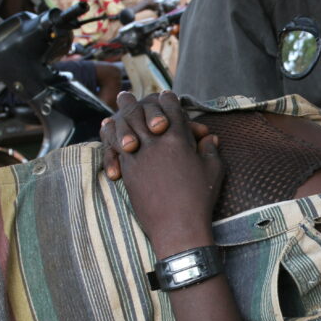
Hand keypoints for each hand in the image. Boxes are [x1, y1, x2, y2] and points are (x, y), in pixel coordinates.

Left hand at [100, 91, 223, 257]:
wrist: (178, 226)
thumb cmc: (200, 198)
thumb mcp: (213, 171)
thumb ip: (210, 150)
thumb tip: (210, 138)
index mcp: (179, 138)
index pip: (171, 108)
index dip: (168, 99)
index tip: (166, 94)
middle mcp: (156, 142)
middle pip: (142, 112)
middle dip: (135, 101)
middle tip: (127, 94)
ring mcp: (139, 155)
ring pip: (124, 126)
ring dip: (119, 112)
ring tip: (114, 107)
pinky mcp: (128, 170)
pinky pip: (115, 145)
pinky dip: (111, 134)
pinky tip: (107, 128)